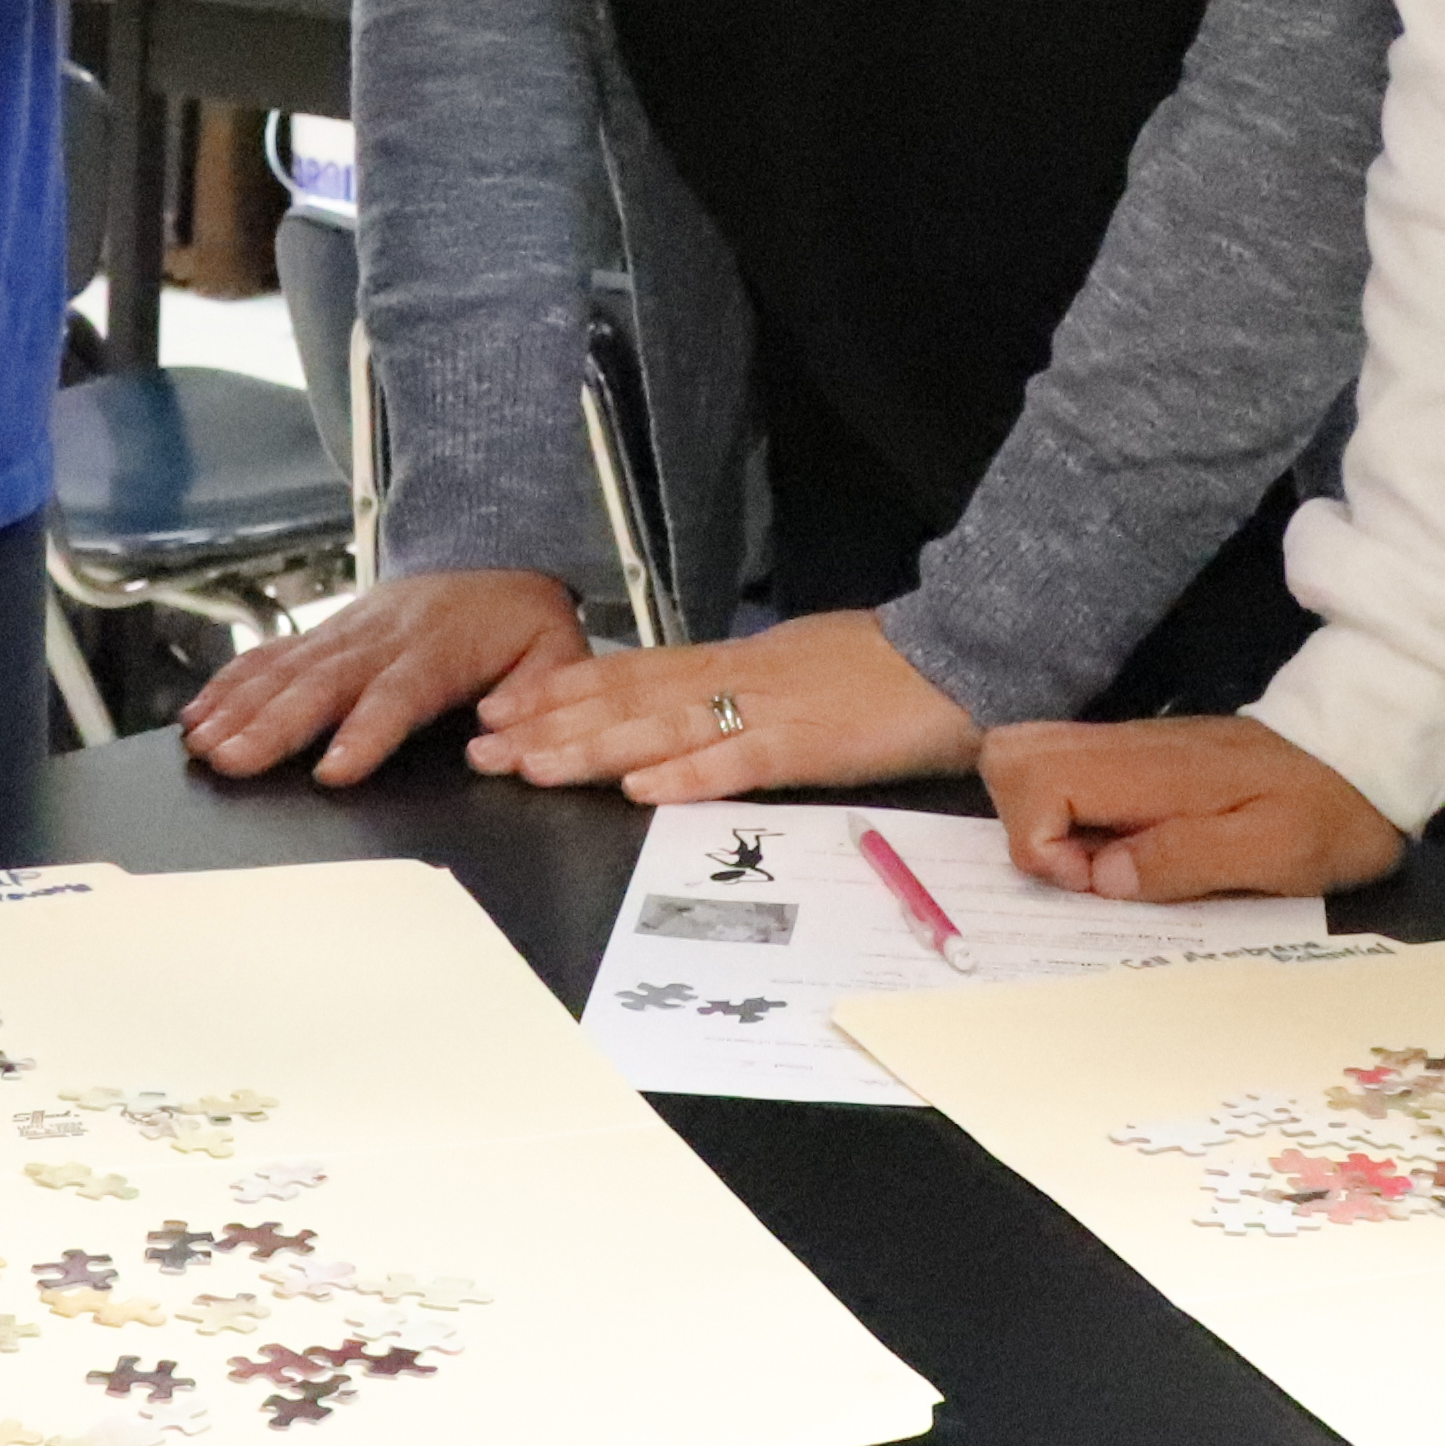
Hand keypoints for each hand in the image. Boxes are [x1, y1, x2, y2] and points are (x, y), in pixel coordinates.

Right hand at [179, 570, 589, 786]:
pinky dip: (232, 682)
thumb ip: (538, 698)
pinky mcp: (328, 629)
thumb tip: (499, 742)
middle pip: (323, 683)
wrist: (497, 552)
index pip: (397, 693)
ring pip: (287, 669)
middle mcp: (383, 637)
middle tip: (232, 761)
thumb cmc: (522, 619)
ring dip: (239, 707)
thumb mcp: (555, 653)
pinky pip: (274, 655)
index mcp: (439, 650)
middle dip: (273, 725)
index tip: (332, 770)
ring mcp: (348, 630)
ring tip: (201, 744)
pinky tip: (200, 712)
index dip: (364, 732)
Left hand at [470, 610, 982, 799]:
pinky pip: (740, 762)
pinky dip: (688, 775)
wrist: (963, 656)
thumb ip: (740, 688)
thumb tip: (687, 710)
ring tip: (529, 765)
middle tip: (480, 745)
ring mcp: (770, 710)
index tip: (499, 706)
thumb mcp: (796, 668)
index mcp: (734, 662)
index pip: (629, 674)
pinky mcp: (810, 744)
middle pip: (625, 700)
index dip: (558, 691)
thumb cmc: (885, 669)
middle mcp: (737, 678)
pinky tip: (641, 789)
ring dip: (590, 749)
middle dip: (546, 725)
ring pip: (663, 729)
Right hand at [978, 713, 1404, 900]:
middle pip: (1010, 756)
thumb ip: (1186, 859)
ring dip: (1045, 825)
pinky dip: (1070, 818)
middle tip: (1089, 874)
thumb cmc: (1331, 810)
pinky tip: (1123, 852)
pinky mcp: (1143, 760)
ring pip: (1031, 760)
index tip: (1098, 882)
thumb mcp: (1276, 851)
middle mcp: (1127, 747)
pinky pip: (1070, 775)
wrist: (1369, 756)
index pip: (1033, 778)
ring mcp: (1131, 748)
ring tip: (1104, 868)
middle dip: (1024, 826)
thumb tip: (1102, 876)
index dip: (1041, 844)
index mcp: (1151, 768)